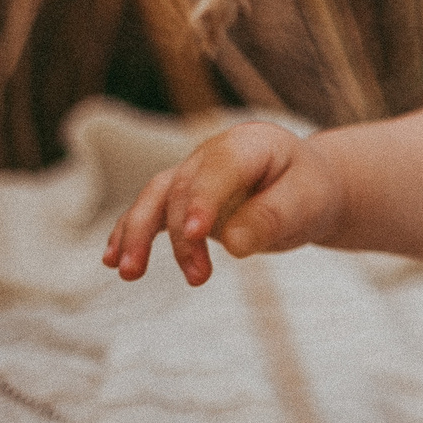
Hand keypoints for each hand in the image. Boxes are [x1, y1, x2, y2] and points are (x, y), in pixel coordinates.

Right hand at [101, 120, 342, 284]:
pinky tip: (112, 260)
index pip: (220, 169)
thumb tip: (233, 244)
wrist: (308, 188)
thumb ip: (273, 218)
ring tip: (128, 273)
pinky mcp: (182, 197)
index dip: (204, 198)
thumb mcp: (307, 203)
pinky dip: (130, 233)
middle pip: (185, 188)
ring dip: (138, 234)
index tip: (195, 233)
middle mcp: (214, 153)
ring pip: (157, 197)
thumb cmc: (309, 192)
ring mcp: (194, 173)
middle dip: (183, 236)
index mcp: (250, 143)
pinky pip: (151, 210)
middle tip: (198, 278)